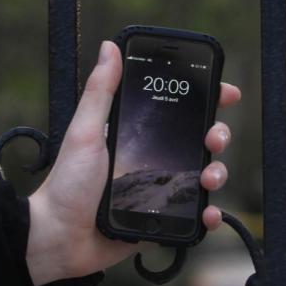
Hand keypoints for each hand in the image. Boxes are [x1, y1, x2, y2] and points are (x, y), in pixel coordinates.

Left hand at [26, 40, 241, 285]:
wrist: (60, 236)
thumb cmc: (66, 184)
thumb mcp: (85, 131)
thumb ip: (100, 91)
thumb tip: (109, 48)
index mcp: (139, 136)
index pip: (180, 112)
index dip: (207, 101)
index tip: (225, 93)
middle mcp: (154, 160)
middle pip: (202, 142)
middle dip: (218, 136)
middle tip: (212, 139)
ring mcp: (162, 191)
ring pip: (206, 177)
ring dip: (218, 173)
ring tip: (208, 179)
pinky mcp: (164, 220)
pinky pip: (197, 216)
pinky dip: (210, 215)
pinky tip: (209, 213)